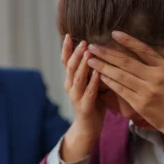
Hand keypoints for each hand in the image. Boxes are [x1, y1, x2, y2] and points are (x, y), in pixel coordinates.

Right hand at [60, 34, 106, 161]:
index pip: (65, 62)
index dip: (66, 49)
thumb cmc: (91, 103)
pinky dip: (93, 82)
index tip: (68, 35)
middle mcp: (70, 87)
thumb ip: (87, 70)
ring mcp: (76, 97)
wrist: (87, 128)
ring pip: (77, 78)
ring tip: (88, 53)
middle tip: (83, 42)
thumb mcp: (87, 84)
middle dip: (76, 54)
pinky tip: (98, 73)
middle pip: (70, 67)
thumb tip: (93, 51)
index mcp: (70, 80)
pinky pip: (89, 92)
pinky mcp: (85, 107)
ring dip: (82, 65)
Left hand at [87, 31, 163, 149]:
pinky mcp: (139, 104)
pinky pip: (121, 90)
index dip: (128, 41)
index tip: (113, 33)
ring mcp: (146, 91)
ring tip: (89, 60)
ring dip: (103, 67)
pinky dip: (109, 82)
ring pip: (121, 76)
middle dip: (107, 53)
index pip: (143, 50)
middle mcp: (154, 78)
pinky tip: (99, 75)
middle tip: (92, 46)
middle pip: (127, 62)